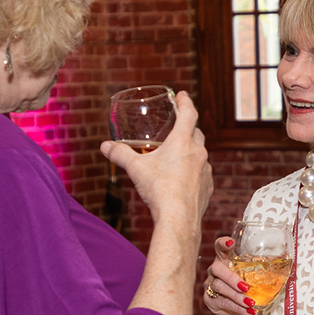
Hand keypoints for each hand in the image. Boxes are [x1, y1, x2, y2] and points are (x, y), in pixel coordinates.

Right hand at [101, 91, 211, 231]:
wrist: (178, 219)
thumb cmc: (159, 191)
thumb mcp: (136, 169)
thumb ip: (120, 154)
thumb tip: (105, 146)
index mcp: (182, 142)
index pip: (189, 113)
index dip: (186, 102)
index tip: (183, 95)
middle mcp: (198, 153)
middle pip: (197, 132)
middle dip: (188, 127)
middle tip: (179, 125)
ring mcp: (205, 170)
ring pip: (200, 153)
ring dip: (191, 151)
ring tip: (178, 155)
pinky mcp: (208, 187)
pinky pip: (202, 173)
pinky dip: (194, 171)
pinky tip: (184, 178)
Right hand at [204, 236, 256, 314]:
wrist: (231, 313)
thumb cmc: (242, 291)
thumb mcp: (249, 278)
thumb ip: (258, 270)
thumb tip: (285, 261)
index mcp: (224, 261)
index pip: (219, 247)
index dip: (223, 243)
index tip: (231, 242)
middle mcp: (214, 271)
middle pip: (217, 268)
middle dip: (232, 278)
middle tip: (246, 287)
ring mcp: (209, 285)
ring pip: (220, 287)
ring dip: (237, 296)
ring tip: (251, 302)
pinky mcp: (210, 300)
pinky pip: (223, 302)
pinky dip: (238, 307)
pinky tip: (249, 310)